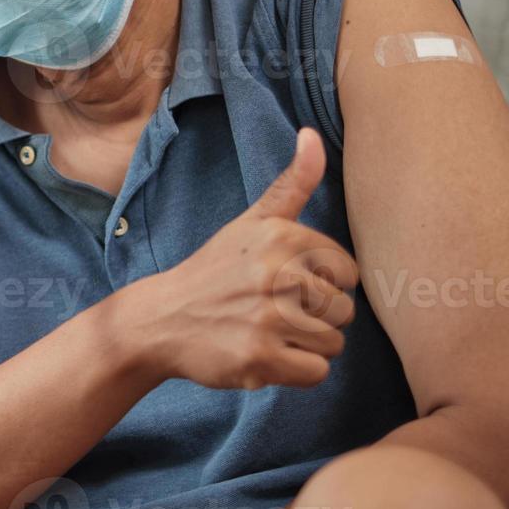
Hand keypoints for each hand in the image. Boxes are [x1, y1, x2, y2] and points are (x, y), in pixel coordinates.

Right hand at [122, 128, 357, 389]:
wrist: (160, 319)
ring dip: (305, 346)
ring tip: (267, 332)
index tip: (284, 283)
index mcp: (282, 237)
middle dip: (315, 318)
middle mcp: (278, 274)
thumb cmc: (215, 271)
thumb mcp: (250, 222)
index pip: (348, 272)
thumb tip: (311, 134)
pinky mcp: (260, 358)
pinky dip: (294, 372)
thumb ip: (291, 183)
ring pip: (333, 344)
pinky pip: (316, 374)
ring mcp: (268, 318)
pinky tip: (264, 355)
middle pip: (344, 311)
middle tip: (271, 311)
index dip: (322, 283)